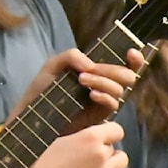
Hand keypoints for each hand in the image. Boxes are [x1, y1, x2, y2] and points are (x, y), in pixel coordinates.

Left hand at [7, 47, 144, 131]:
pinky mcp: (99, 116)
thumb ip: (72, 56)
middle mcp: (104, 85)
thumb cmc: (42, 88)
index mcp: (96, 71)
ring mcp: (103, 101)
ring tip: (81, 80)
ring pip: (120, 89)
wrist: (32, 113)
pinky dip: (105, 96)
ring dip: (103, 81)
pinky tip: (91, 94)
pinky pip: (113, 104)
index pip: (125, 64)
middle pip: (127, 75)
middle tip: (88, 71)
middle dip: (111, 70)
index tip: (131, 52)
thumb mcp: (54, 65)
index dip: (134, 58)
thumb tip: (91, 65)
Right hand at [16, 121, 148, 167]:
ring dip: (113, 162)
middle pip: (116, 147)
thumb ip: (77, 135)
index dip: (108, 133)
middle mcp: (101, 153)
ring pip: (122, 162)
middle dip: (106, 149)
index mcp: (90, 135)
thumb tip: (87, 133)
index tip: (97, 138)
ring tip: (97, 166)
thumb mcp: (57, 138)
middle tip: (87, 156)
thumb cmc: (39, 160)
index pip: (116, 129)